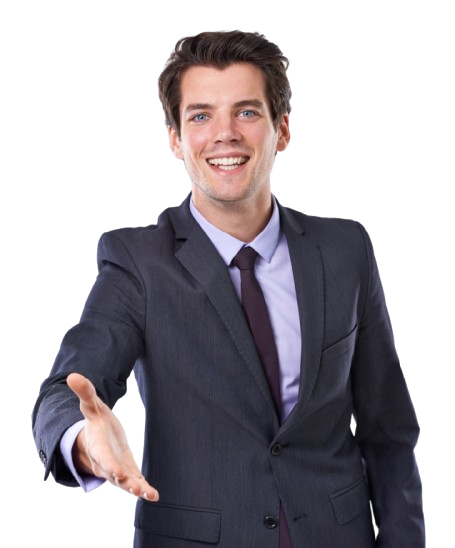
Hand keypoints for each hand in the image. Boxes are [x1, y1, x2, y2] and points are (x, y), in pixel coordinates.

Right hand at [67, 372, 158, 500]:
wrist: (95, 440)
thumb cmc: (95, 423)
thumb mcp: (91, 406)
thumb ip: (85, 393)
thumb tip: (73, 375)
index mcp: (98, 447)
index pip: (103, 457)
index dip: (109, 464)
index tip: (117, 472)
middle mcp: (106, 463)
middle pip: (114, 475)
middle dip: (124, 481)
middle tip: (133, 487)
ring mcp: (117, 471)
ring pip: (126, 483)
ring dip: (136, 489)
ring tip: (148, 494)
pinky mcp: (128, 473)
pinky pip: (135, 483)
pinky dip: (144, 490)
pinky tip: (154, 496)